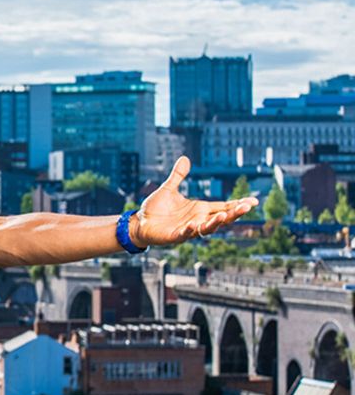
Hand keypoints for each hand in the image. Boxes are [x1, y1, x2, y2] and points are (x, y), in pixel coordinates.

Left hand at [132, 156, 258, 247]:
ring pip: (207, 228)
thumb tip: (184, 158)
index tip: (254, 201)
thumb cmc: (156, 209)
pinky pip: (185, 234)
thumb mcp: (169, 189)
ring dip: (215, 222)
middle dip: (234, 213)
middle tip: (248, 207)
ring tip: (224, 214)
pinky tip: (193, 225)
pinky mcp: (175, 236)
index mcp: (200, 209)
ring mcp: (188, 229)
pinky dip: (190, 230)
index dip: (238, 204)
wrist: (140, 222)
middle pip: (222, 218)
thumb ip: (178, 176)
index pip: (224, 206)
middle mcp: (198, 220)